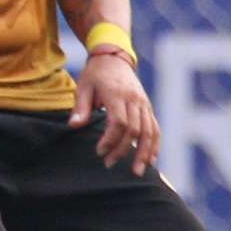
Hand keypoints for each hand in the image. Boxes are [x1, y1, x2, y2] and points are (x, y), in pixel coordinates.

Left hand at [69, 49, 160, 173]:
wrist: (114, 58)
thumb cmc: (96, 74)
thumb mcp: (83, 87)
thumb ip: (81, 107)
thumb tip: (74, 126)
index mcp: (118, 94)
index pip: (119, 122)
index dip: (110, 139)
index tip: (98, 151)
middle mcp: (135, 100)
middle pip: (135, 130)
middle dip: (123, 150)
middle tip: (108, 163)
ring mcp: (145, 104)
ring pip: (150, 132)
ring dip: (144, 154)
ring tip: (137, 172)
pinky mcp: (149, 108)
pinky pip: (156, 129)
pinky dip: (155, 146)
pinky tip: (151, 161)